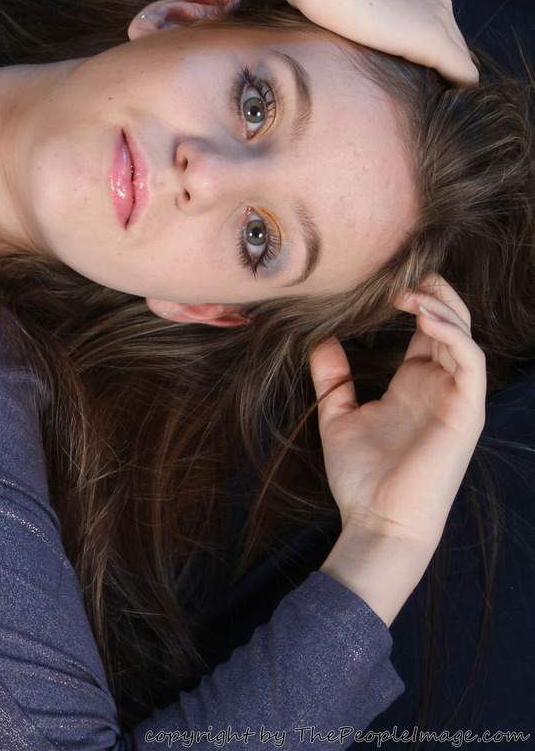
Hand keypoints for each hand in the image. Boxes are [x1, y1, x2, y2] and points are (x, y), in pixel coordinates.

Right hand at [240, 0, 477, 86]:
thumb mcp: (341, 0)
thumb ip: (352, 14)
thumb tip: (334, 31)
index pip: (435, 28)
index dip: (426, 55)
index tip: (407, 76)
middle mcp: (435, 1)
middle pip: (454, 44)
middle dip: (442, 70)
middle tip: (422, 98)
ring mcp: (438, 18)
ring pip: (460, 58)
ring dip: (448, 80)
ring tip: (431, 104)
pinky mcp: (434, 40)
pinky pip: (462, 71)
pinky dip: (458, 89)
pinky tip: (444, 106)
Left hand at [310, 274, 485, 551]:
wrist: (376, 520)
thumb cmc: (360, 476)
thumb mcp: (337, 415)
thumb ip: (333, 377)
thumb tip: (319, 338)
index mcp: (414, 384)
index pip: (423, 328)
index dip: (409, 298)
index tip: (377, 275)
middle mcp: (439, 385)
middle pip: (449, 321)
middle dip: (430, 290)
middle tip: (398, 269)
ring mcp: (456, 397)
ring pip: (464, 333)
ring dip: (441, 305)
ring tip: (409, 289)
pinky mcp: (466, 412)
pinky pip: (470, 361)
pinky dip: (451, 333)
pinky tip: (424, 317)